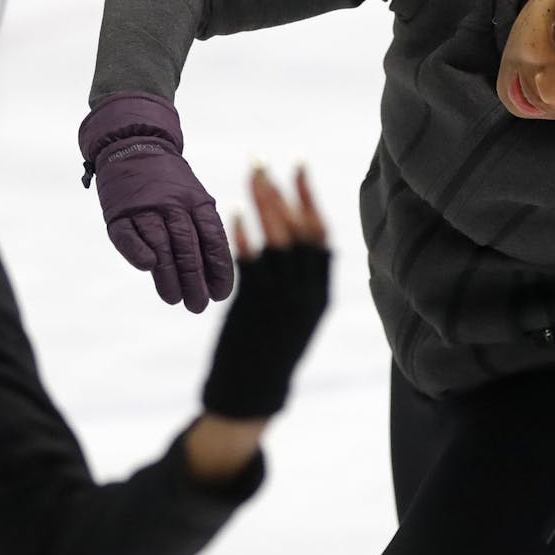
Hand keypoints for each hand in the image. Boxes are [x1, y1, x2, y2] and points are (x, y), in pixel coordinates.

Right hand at [78, 92, 232, 312]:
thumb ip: (204, 232)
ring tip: (175, 298)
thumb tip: (217, 275)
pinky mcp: (118, 213)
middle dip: (194, 279)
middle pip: (187, 247)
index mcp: (196, 202)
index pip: (212, 240)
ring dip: (168, 274)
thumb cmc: (169, 183)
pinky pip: (127, 235)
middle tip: (198, 305)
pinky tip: (147, 267)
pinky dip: (136, 251)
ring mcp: (144, 208)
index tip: (220, 294)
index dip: (218, 268)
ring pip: (159, 244)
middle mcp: (172, 205)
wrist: (134, 143)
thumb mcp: (195, 198)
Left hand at [200, 165, 330, 418]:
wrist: (251, 394)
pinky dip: (244, 237)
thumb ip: (297, 279)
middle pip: (300, 231)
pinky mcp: (254, 308)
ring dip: (265, 206)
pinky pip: (251, 264)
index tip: (298, 166)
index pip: (321, 235)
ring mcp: (282, 300)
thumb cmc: (269, 349)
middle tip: (263, 161)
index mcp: (320, 293)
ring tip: (252, 177)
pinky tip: (234, 213)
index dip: (309, 198)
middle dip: (283, 192)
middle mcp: (306, 294)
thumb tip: (289, 236)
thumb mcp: (294, 314)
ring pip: (278, 242)